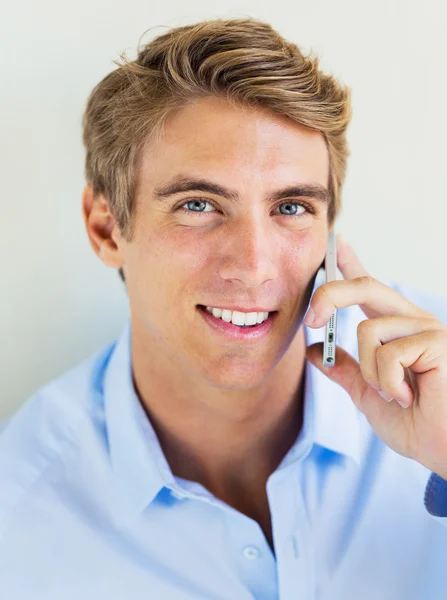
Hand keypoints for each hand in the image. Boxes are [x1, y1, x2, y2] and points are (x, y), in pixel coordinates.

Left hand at [305, 234, 446, 479]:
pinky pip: (388, 353)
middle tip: (311, 318)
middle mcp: (413, 322)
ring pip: (368, 332)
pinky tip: (408, 397)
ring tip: (396, 395)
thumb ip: (344, 369)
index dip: (351, 264)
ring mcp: (428, 329)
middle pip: (365, 287)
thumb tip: (311, 350)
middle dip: (331, 294)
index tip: (335, 245)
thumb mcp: (368, 394)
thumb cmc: (418, 424)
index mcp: (397, 331)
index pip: (369, 291)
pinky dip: (388, 383)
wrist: (445, 451)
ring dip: (372, 373)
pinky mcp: (437, 341)